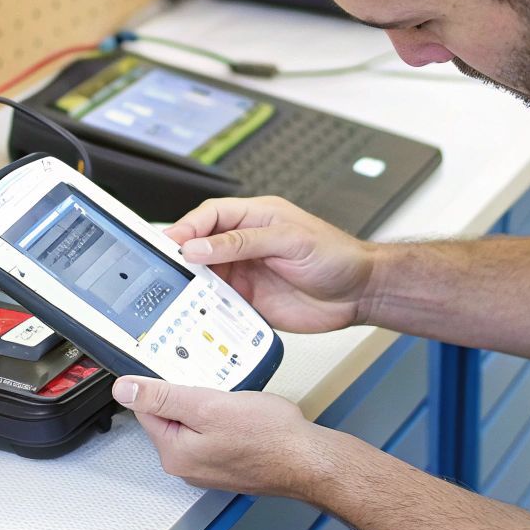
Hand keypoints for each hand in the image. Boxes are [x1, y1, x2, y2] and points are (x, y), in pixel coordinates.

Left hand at [112, 375, 334, 497]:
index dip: (160, 385)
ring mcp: (208, 467)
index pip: (146, 409)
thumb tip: (124, 390)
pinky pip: (214, 433)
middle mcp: (187, 466)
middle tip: (213, 387)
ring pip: (194, 423)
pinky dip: (224, 419)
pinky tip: (242, 413)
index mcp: (174, 453)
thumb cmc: (268, 437)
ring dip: (208, 407)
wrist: (309, 460)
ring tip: (231, 401)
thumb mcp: (207, 406)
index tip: (177, 373)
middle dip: (187, 396)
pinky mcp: (228, 463)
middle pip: (170, 416)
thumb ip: (162, 398)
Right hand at [164, 196, 376, 333]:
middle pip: (201, 247)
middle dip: (183, 257)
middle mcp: (245, 246)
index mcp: (253, 218)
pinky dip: (208, 310)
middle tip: (168, 270)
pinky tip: (204, 312)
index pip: (209, 216)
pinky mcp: (250, 302)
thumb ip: (243, 242)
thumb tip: (201, 246)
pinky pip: (220, 305)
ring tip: (183, 293)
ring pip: (206, 277)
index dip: (187, 228)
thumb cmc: (336, 255)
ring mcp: (246, 274)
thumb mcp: (290, 240)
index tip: (171, 243)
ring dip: (194, 286)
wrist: (361, 293)